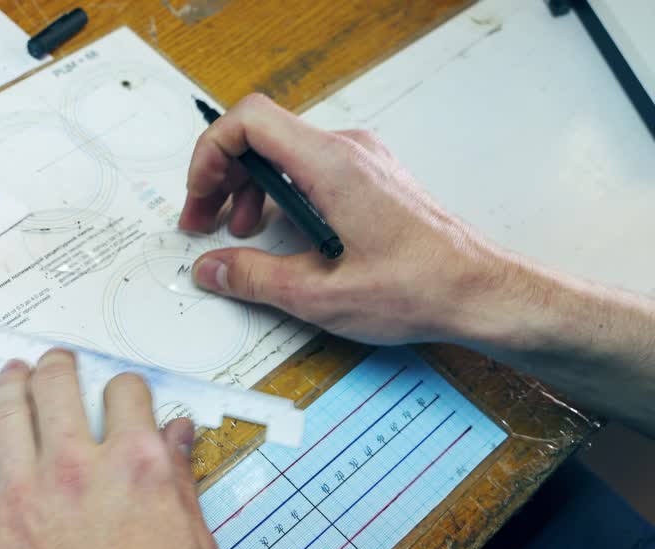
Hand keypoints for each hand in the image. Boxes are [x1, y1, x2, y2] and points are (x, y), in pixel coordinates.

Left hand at [0, 351, 216, 548]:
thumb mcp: (195, 548)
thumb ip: (180, 483)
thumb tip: (177, 439)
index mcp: (135, 468)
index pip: (126, 394)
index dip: (124, 388)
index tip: (120, 394)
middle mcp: (75, 472)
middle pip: (58, 388)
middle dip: (58, 367)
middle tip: (55, 365)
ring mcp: (20, 502)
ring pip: (5, 417)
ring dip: (8, 387)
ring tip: (10, 377)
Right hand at [179, 93, 520, 346]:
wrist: (480, 292)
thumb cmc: (419, 288)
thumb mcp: (319, 295)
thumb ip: (253, 278)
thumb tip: (212, 269)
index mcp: (332, 166)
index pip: (250, 121)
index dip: (211, 153)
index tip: (201, 196)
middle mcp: (348, 151)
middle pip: (262, 135)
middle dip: (222, 176)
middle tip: (203, 221)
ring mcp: (362, 161)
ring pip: (284, 151)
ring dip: (249, 187)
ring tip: (237, 232)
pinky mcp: (370, 178)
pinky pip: (309, 167)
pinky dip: (280, 192)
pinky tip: (278, 233)